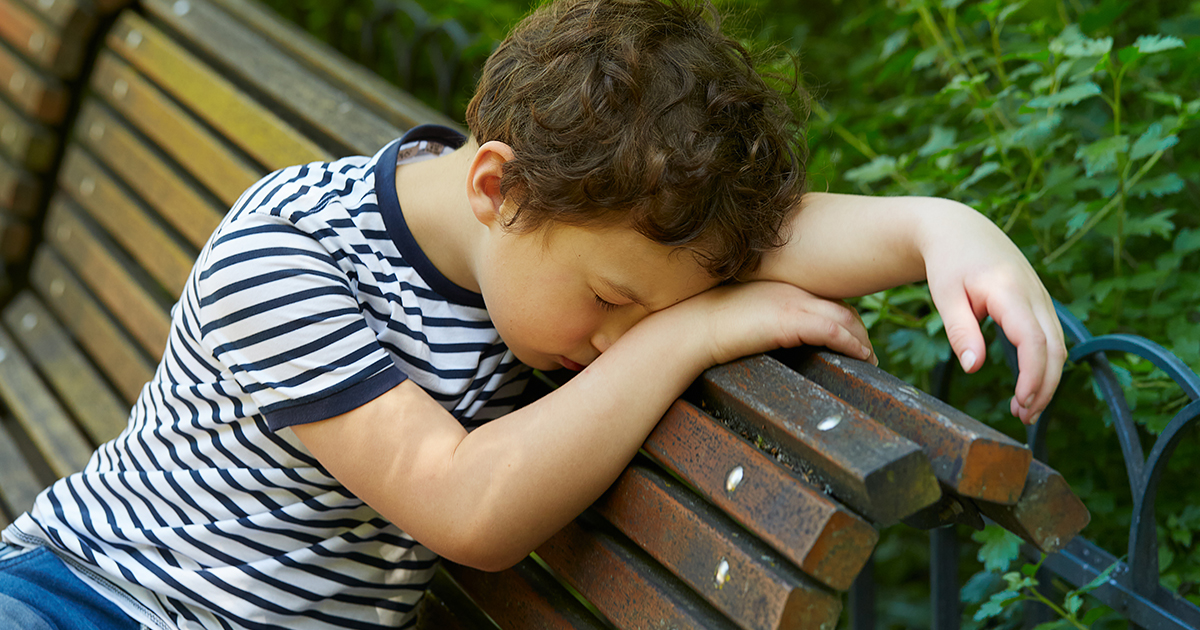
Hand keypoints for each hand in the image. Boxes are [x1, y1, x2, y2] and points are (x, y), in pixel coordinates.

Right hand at [667, 281, 875, 368]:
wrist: (693, 327)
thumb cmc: (711, 325)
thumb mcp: (747, 314)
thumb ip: (769, 317)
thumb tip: (777, 334)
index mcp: (785, 284)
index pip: (828, 297)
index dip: (846, 317)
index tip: (854, 336)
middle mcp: (794, 289)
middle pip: (842, 306)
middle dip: (860, 330)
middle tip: (868, 353)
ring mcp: (793, 303)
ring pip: (844, 318)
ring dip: (862, 341)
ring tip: (868, 361)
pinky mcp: (789, 320)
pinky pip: (832, 331)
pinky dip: (851, 344)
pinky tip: (860, 357)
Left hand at [919, 206, 1065, 424]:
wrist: (960, 230)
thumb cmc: (948, 262)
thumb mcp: (945, 296)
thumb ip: (960, 331)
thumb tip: (974, 367)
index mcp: (1010, 290)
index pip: (1033, 340)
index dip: (1033, 375)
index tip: (1021, 402)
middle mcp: (1034, 293)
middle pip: (1054, 348)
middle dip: (1044, 387)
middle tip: (1022, 416)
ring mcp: (1041, 297)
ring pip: (1058, 345)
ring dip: (1047, 380)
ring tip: (1023, 410)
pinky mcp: (1040, 303)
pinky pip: (1051, 338)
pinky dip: (1045, 365)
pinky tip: (1027, 387)